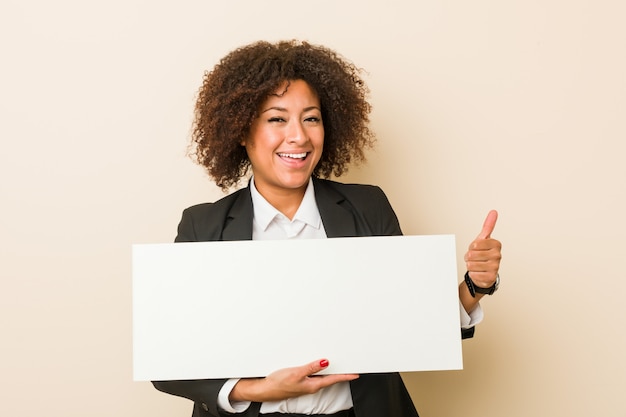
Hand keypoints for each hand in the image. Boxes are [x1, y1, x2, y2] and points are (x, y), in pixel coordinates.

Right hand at [229, 359, 358, 402]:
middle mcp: (312, 385)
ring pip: (322, 376)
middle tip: (351, 367)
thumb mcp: (296, 372)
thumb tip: (326, 362)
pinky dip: (320, 370)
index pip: (334, 379)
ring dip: (330, 370)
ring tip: (339, 365)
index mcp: (313, 385)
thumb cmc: (279, 383)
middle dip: (340, 372)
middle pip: (330, 378)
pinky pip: (314, 375)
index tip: (356, 373)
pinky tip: (319, 366)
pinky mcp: (301, 381)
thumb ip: (312, 367)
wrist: (266, 389)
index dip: (346, 376)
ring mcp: (306, 384)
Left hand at [464, 210, 501, 287]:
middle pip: (471, 255)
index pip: (475, 244)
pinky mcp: (491, 277)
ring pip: (471, 265)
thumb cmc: (482, 253)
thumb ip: (488, 225)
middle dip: (469, 257)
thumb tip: (494, 211)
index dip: (471, 247)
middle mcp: (498, 255)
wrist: (484, 271)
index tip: (476, 249)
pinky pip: (474, 274)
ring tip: (476, 265)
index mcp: (496, 244)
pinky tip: (478, 272)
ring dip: (470, 265)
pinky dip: (473, 274)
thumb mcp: (483, 239)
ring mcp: (496, 267)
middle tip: (475, 258)